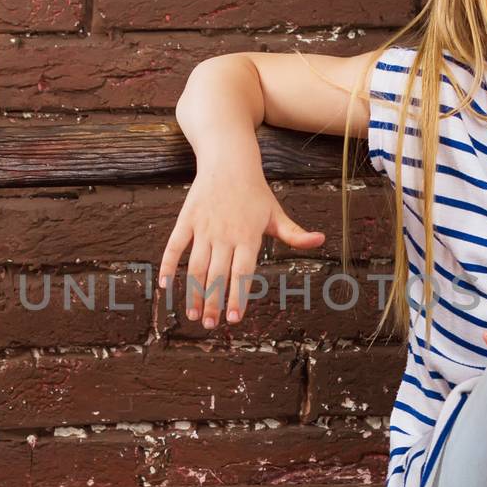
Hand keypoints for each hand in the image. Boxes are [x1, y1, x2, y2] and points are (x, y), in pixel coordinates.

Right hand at [157, 161, 324, 327]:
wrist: (229, 161)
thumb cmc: (255, 192)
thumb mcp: (276, 213)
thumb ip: (295, 234)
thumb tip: (321, 240)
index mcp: (248, 236)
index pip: (242, 273)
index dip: (237, 297)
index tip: (233, 319)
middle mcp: (225, 234)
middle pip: (217, 275)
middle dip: (213, 303)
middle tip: (209, 325)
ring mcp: (204, 228)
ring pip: (196, 266)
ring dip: (193, 292)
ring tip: (193, 315)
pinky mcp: (187, 220)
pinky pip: (175, 246)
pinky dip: (168, 266)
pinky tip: (165, 286)